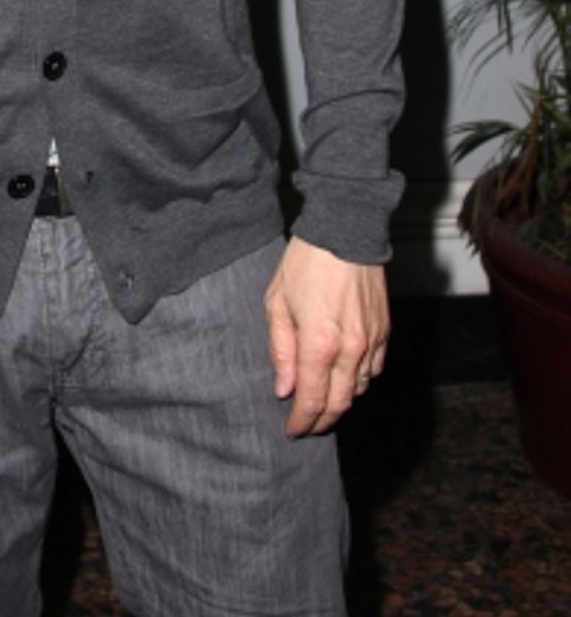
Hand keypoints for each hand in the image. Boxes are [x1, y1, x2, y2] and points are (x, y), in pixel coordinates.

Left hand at [263, 238, 387, 436]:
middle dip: (322, 420)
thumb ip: (280, 349)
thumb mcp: (277, 302)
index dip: (302, 421)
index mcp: (319, 344)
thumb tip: (284, 388)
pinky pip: (374, 370)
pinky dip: (359, 381)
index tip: (292, 430)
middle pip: (340, 404)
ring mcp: (372, 341)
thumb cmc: (306, 263)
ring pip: (359, 390)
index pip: (312, 400)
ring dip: (341, 401)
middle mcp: (350, 349)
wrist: (346, 231)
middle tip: (307, 424)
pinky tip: (345, 377)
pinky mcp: (385, 331)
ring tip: (323, 402)